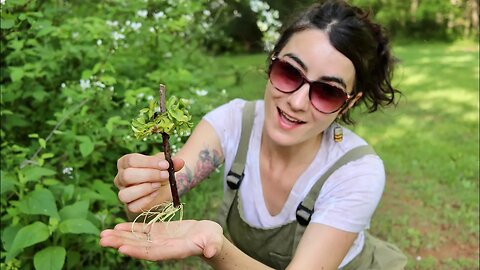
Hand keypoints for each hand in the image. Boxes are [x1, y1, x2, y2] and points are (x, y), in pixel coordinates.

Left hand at [99, 220, 222, 260]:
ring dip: (120, 237)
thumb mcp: (214, 242)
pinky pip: (142, 231)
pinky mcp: (159, 232)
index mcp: (174, 250)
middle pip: (139, 247)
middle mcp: (163, 247)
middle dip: (120, 243)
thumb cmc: (213, 239)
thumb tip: (210, 251)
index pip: (152, 252)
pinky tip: (117, 226)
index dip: (137, 250)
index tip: (122, 248)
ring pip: (137, 239)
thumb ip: (212, 246)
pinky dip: (129, 228)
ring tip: (103, 235)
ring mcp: (159, 240)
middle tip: (103, 240)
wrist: (209, 237)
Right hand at [114, 152, 184, 212]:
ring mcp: (123, 192)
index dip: (149, 162)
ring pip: (124, 194)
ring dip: (145, 189)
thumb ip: (172, 163)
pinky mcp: (130, 205)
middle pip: (127, 176)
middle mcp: (120, 177)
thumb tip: (180, 162)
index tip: (165, 164)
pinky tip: (156, 193)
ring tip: (158, 185)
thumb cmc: (160, 172)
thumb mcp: (165, 165)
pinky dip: (146, 200)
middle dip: (149, 175)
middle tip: (165, 175)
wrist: (163, 187)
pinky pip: (133, 206)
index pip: (131, 160)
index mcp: (125, 163)